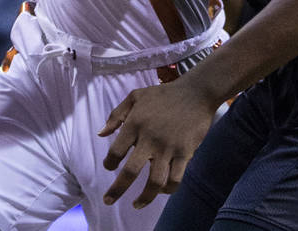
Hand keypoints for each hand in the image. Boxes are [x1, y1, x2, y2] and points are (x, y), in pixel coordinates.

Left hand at [98, 78, 218, 208]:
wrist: (196, 93)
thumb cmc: (163, 94)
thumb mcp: (135, 96)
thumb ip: (116, 115)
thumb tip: (101, 134)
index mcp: (135, 123)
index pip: (116, 151)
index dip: (109, 163)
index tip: (109, 168)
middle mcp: (150, 139)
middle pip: (131, 172)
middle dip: (117, 190)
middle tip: (108, 200)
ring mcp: (168, 148)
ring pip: (154, 182)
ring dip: (144, 197)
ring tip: (136, 204)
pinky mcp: (185, 153)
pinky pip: (176, 178)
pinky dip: (168, 189)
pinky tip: (161, 191)